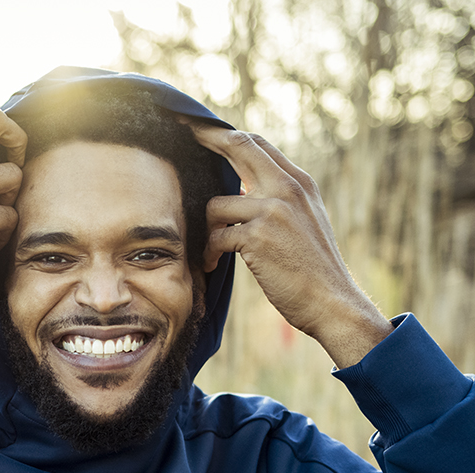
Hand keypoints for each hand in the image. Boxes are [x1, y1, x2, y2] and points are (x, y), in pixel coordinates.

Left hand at [186, 123, 392, 367]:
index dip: (225, 135)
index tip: (200, 130)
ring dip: (208, 231)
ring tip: (212, 253)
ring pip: (216, 205)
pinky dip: (210, 253)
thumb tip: (243, 190)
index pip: (257, 144)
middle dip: (206, 139)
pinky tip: (213, 265)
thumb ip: (278, 200)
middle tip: (182, 136)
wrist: (332, 301)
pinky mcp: (258, 236)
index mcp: (299, 183)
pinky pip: (216, 236)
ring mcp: (273, 210)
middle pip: (239, 146)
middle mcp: (288, 188)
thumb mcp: (304, 222)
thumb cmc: (312, 269)